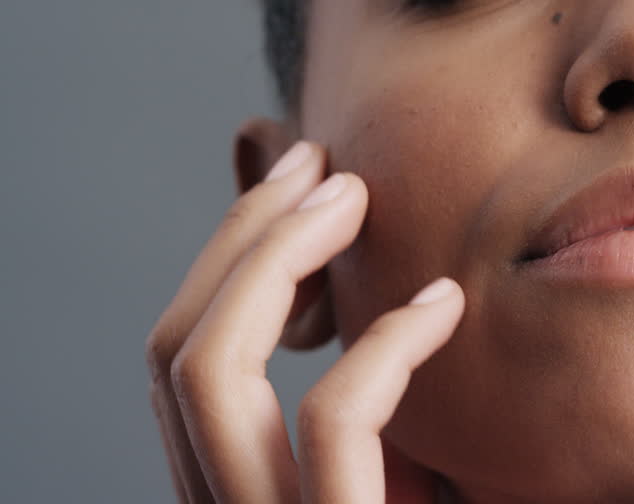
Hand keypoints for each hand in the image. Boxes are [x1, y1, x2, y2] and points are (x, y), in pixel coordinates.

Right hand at [145, 141, 463, 502]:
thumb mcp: (404, 476)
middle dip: (246, 236)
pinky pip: (333, 418)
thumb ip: (374, 410)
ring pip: (216, 372)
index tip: (303, 181)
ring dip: (278, 256)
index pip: (187, 361)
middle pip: (185, 352)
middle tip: (322, 165)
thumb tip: (396, 300)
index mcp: (230, 491)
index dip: (232, 256)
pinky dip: (386, 341)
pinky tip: (446, 302)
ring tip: (355, 196)